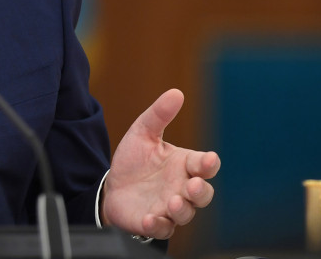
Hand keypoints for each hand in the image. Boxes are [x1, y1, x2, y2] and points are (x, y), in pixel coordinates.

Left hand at [100, 88, 219, 239]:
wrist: (112, 185)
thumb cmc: (134, 161)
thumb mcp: (142, 133)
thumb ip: (158, 115)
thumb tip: (176, 93)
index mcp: (184, 165)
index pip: (204, 166)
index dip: (209, 164)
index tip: (208, 161)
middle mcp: (181, 188)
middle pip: (203, 194)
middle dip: (201, 191)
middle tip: (193, 185)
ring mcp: (169, 207)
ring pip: (186, 213)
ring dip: (182, 209)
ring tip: (173, 202)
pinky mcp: (153, 222)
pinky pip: (162, 228)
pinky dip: (158, 225)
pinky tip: (150, 218)